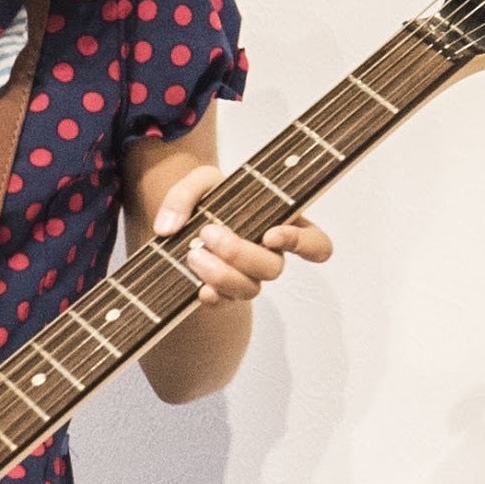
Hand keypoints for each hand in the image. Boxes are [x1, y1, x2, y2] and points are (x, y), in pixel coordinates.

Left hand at [153, 160, 332, 305]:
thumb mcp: (199, 180)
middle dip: (240, 254)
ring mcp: (247, 276)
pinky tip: (199, 288)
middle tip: (208, 234)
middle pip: (274, 268)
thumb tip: (168, 228)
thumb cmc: (209, 196)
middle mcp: (269, 254)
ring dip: (222, 275)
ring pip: (251, 289)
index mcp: (282, 223)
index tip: (271, 234)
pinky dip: (213, 298)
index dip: (303, 244)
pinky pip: (225, 303)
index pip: (316, 243)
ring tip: (193, 254)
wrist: (182, 218)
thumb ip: (184, 194)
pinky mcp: (223, 291)